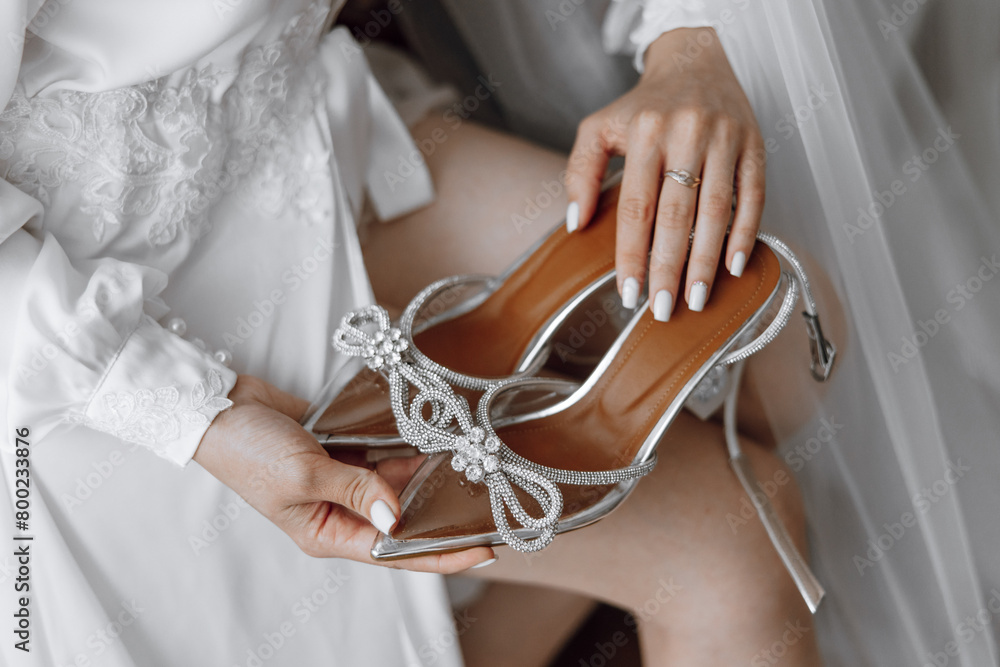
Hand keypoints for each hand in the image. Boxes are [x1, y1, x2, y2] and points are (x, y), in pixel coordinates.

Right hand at [193, 374, 494, 571]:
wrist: (219, 406)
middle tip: (488, 503)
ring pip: (397, 484)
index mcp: (326, 532)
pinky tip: (434, 437)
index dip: (440, 554)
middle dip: (441, 512)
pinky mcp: (341, 449)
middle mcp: (339, 510)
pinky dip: (405, 446)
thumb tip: (398, 516)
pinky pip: (382, 453)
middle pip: (402, 520)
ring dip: (426, 475)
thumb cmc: (247, 451)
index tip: (482, 549)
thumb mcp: (304, 475)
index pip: (394, 553)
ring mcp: (342, 478)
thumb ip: (356, 491)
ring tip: (469, 466)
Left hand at [565, 27, 763, 320]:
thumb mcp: (598, 127)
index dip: (632, 255)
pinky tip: (734, 266)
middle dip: (669, 267)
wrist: (695, 60)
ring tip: (696, 299)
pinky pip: (753, 195)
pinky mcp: (755, 144)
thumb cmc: (643, 105)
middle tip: (664, 309)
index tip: (628, 294)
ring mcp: (724, 139)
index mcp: (645, 133)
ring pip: (716, 209)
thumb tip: (575, 223)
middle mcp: (686, 134)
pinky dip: (745, 232)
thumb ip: (580, 171)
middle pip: (677, 214)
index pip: (636, 207)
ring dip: (706, 260)